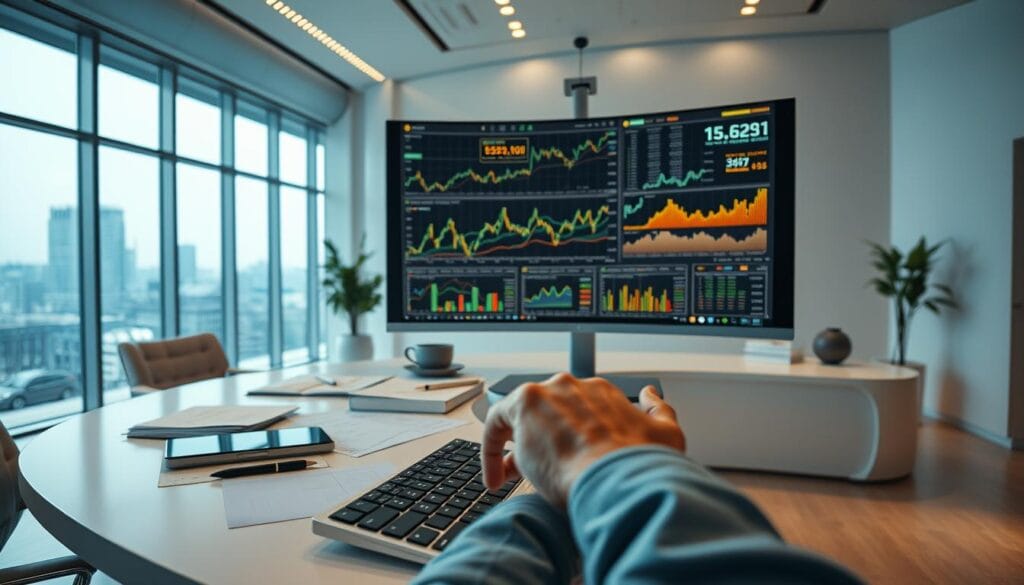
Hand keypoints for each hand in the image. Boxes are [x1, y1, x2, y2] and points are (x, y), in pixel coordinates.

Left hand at [482, 373, 684, 506]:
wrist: (617, 480)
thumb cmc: (638, 468)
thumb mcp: (666, 436)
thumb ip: (659, 411)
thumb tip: (652, 396)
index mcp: (603, 393)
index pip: (573, 410)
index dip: (563, 437)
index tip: (561, 457)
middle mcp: (575, 386)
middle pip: (544, 412)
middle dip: (537, 441)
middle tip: (533, 470)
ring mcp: (549, 392)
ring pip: (519, 416)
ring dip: (514, 446)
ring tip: (510, 477)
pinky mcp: (524, 404)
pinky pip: (496, 422)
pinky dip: (492, 449)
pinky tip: (497, 477)